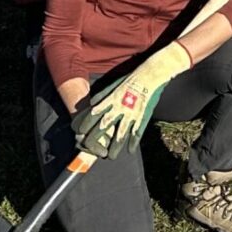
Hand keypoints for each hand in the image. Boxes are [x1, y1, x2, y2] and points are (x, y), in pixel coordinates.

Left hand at [72, 42, 190, 158]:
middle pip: (103, 127)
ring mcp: (131, 114)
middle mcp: (118, 108)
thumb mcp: (114, 85)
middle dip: (95, 140)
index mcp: (110, 99)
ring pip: (120, 135)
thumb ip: (102, 96)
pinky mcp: (142, 117)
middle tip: (91, 149)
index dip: (85, 125)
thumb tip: (91, 104)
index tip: (80, 133)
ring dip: (114, 147)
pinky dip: (133, 143)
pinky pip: (136, 133)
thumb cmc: (132, 79)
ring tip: (110, 157)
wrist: (151, 74)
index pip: (92, 114)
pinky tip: (130, 150)